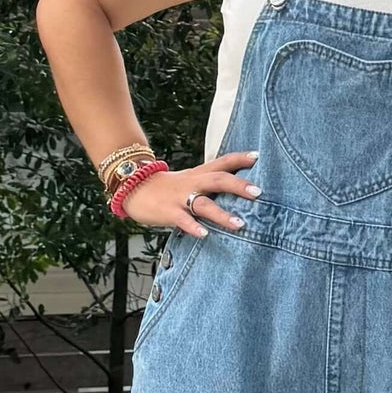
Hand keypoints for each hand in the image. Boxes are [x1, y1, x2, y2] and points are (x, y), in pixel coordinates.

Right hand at [123, 150, 261, 235]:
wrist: (132, 187)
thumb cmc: (165, 187)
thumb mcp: (189, 179)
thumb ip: (209, 182)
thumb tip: (235, 187)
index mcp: (198, 174)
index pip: (222, 162)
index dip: (239, 158)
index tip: (257, 157)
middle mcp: (192, 183)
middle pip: (218, 180)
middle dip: (238, 186)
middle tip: (258, 193)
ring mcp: (180, 198)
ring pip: (203, 204)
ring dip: (222, 214)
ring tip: (240, 224)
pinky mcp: (168, 212)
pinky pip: (182, 220)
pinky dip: (194, 227)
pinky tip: (205, 235)